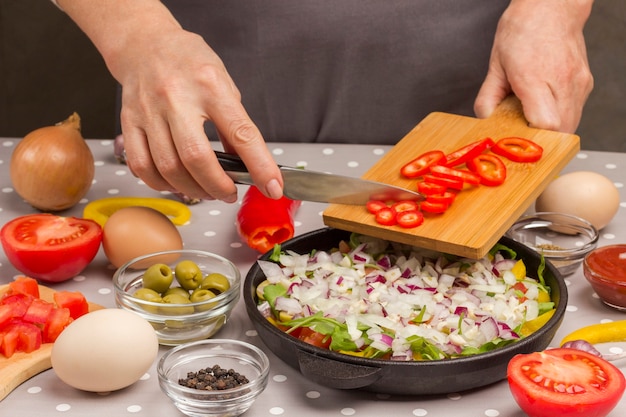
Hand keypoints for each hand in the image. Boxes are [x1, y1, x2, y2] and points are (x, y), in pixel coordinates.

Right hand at [117, 28, 282, 201]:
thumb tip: (246, 165)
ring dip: (192, 189)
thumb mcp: (224, 84)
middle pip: (197, 158)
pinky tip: (176, 182)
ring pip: (168, 168)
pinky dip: (162, 184)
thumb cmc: (188, 62)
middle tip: (229, 194)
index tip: (272, 187)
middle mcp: (176, 98)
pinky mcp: (129, 123)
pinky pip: (142, 167)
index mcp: (210, 86)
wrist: (144, 43)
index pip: (241, 134)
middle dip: (218, 186)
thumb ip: (235, 124)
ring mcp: (149, 111)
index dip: (260, 166)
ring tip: (206, 190)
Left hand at [474, 0, 593, 132]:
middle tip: (523, 130)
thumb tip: (485, 118)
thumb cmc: (523, 32)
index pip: (545, 123)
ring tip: (533, 114)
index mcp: (536, 78)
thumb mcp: (496, 65)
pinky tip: (545, 105)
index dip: (532, 136)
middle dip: (541, 138)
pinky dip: (560, 117)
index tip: (519, 135)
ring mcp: (577, 84)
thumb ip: (488, 96)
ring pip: (571, 124)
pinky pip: (575, 112)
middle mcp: (562, 82)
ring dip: (552, 129)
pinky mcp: (585, 84)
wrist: (550, 8)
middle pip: (560, 130)